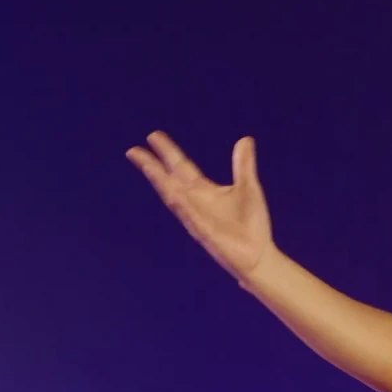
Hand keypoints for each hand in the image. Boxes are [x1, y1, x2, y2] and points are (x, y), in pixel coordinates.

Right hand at [126, 131, 272, 280]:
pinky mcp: (204, 232)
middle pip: (169, 180)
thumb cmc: (251, 224)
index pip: (181, 167)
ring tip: (146, 166)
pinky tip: (173, 193)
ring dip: (160, 182)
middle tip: (133, 150)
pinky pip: (190, 217)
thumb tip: (245, 138)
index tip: (153, 136)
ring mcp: (196, 217)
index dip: (168, 152)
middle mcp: (194, 202)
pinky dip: (182, 205)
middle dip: (152, 166)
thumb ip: (243, 164)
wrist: (258, 254)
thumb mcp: (248, 187)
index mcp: (203, 191)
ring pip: (173, 197)